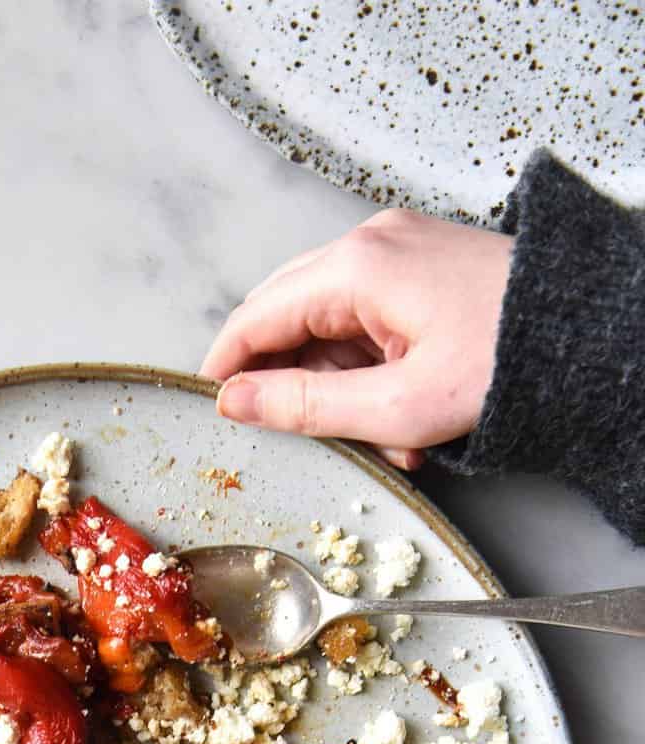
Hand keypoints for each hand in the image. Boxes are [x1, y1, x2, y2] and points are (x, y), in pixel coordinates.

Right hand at [201, 208, 512, 470]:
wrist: (590, 338)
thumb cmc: (506, 365)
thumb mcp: (396, 406)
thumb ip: (305, 407)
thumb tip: (237, 401)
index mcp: (354, 268)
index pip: (256, 317)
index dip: (226, 368)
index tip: (209, 408)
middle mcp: (370, 245)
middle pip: (289, 318)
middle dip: (294, 385)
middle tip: (304, 438)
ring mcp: (399, 251)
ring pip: (331, 327)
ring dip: (343, 389)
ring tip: (389, 441)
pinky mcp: (423, 268)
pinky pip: (370, 322)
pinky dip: (374, 372)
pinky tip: (406, 416)